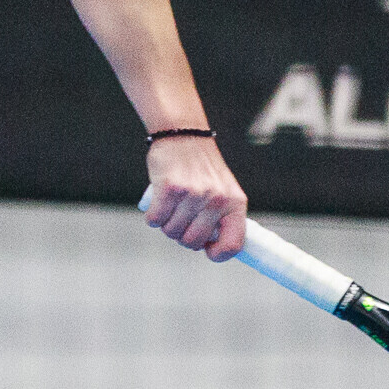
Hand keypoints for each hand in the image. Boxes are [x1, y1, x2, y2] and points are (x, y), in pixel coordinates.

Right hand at [142, 136, 247, 261]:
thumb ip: (221, 216)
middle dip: (182, 236)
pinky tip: (157, 206)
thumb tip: (211, 247)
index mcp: (234, 203)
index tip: (208, 249)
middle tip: (180, 220)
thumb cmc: (201, 167)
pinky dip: (153, 218)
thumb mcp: (223, 190)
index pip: (233, 244)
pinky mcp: (169, 188)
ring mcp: (193, 194)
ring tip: (170, 208)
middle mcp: (216, 200)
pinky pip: (156, 219)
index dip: (218, 254)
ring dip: (166, 225)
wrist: (184, 134)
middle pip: (193, 242)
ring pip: (172, 232)